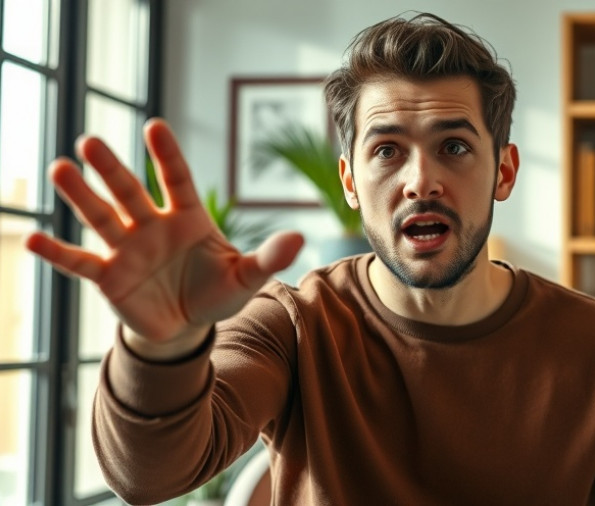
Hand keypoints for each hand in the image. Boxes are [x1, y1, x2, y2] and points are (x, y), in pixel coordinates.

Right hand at [26, 118, 303, 356]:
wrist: (188, 326)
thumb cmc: (217, 292)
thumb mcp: (246, 277)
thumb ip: (269, 257)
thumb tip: (299, 238)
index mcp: (188, 217)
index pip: (177, 179)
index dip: (167, 156)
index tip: (154, 126)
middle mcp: (153, 225)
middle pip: (130, 191)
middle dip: (112, 168)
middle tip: (90, 141)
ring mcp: (127, 249)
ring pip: (102, 218)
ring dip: (82, 196)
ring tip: (60, 169)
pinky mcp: (109, 277)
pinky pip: (80, 263)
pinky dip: (57, 254)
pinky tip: (30, 239)